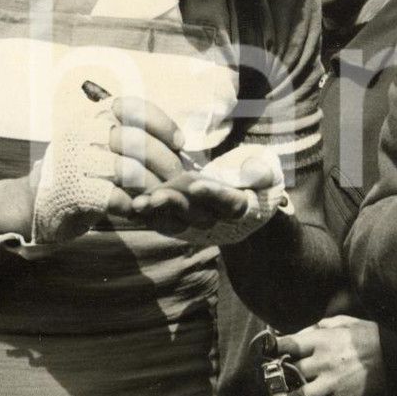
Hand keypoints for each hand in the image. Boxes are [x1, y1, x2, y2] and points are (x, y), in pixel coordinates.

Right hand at [7, 94, 190, 252]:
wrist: (35, 202)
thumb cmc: (83, 173)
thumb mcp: (104, 145)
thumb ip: (135, 140)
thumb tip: (179, 147)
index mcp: (94, 116)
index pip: (134, 108)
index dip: (162, 124)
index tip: (179, 143)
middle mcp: (83, 132)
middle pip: (137, 141)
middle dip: (165, 164)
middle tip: (176, 181)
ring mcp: (75, 160)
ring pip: (129, 171)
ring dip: (152, 189)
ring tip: (159, 199)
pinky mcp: (72, 190)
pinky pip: (114, 197)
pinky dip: (133, 206)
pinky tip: (137, 210)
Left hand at [132, 147, 284, 244]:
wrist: (246, 206)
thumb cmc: (257, 183)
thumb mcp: (267, 174)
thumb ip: (262, 172)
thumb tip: (257, 170)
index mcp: (241, 208)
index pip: (228, 202)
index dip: (213, 194)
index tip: (197, 184)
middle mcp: (217, 221)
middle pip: (196, 214)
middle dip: (175, 205)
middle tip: (156, 196)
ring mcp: (196, 225)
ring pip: (175, 221)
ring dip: (156, 213)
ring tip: (138, 204)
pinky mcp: (179, 223)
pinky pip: (161, 221)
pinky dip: (146, 215)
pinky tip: (129, 206)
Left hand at [262, 317, 385, 395]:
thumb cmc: (370, 335)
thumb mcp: (343, 322)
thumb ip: (319, 327)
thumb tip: (298, 332)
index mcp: (321, 340)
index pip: (287, 344)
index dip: (271, 349)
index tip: (262, 353)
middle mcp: (322, 362)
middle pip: (288, 372)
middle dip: (272, 379)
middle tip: (263, 384)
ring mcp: (331, 383)